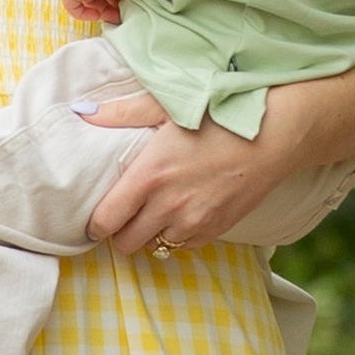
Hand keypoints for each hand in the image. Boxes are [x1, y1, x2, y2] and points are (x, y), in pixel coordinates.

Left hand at [82, 91, 296, 251]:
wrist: (272, 135)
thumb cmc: (217, 117)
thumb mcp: (165, 107)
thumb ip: (121, 114)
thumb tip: (82, 111)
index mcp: (149, 177)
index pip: (104, 221)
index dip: (95, 223)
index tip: (96, 216)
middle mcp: (168, 206)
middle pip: (125, 242)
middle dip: (120, 230)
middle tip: (125, 212)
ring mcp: (193, 222)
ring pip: (154, 246)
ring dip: (149, 233)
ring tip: (154, 210)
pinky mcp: (215, 230)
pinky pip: (183, 246)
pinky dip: (176, 235)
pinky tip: (181, 211)